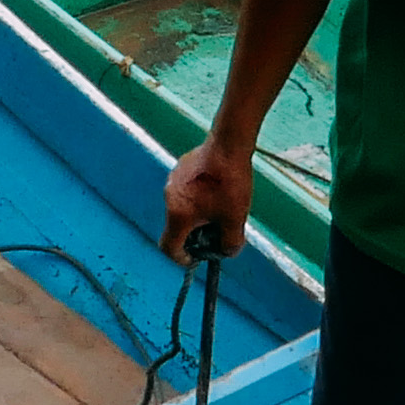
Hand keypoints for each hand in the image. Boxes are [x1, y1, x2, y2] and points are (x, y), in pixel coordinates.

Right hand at [163, 139, 253, 265]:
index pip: (169, 248)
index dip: (182, 259)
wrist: (228, 145)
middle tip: (217, 230)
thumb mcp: (235, 219)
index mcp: (178, 216)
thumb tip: (227, 252)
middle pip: (177, 228)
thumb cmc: (230, 183)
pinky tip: (217, 189)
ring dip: (197, 215)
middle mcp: (169, 199)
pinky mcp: (180, 168)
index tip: (197, 257)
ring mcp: (172, 182)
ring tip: (220, 207)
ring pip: (181, 208)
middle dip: (195, 235)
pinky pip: (185, 191)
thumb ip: (230, 243)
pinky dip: (197, 198)